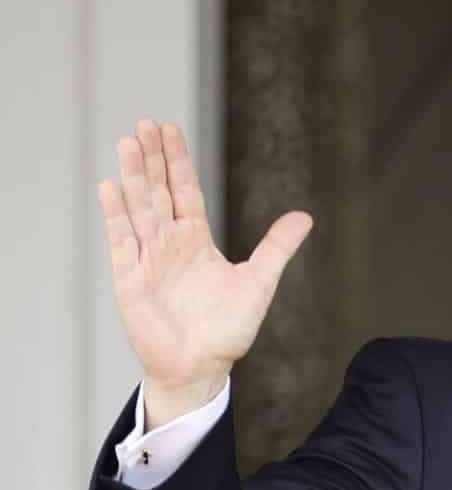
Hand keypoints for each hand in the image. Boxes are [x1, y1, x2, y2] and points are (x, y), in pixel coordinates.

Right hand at [98, 120, 312, 425]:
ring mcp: (147, 259)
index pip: (185, 192)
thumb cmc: (226, 330)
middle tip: (145, 123)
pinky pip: (122, 241)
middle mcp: (169, 244)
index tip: (168, 129)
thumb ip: (277, 247)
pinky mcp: (130, 279)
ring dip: (133, 176)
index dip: (178, 162)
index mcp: (196, 241)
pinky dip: (116, 215)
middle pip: (159, 191)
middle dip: (152, 159)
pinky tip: (110, 187)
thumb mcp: (258, 282)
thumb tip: (304, 216)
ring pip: (139, 208)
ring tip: (128, 142)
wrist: (202, 366)